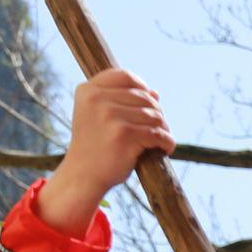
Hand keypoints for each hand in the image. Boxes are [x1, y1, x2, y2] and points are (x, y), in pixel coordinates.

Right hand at [38, 70, 174, 232]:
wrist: (84, 175)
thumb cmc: (95, 145)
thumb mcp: (98, 116)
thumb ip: (122, 100)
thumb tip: (155, 93)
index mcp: (88, 90)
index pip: (125, 76)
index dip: (142, 87)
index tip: (148, 103)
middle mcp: (97, 99)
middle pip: (144, 97)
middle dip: (157, 112)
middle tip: (157, 128)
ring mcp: (110, 116)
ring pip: (154, 115)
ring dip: (164, 128)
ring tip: (160, 140)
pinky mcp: (124, 134)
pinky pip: (158, 133)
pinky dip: (167, 142)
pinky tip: (165, 148)